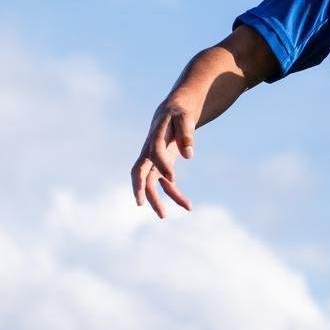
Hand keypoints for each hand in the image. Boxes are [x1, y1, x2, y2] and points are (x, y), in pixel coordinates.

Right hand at [131, 102, 196, 217]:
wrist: (172, 113)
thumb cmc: (179, 115)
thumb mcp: (185, 119)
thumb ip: (187, 135)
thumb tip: (189, 156)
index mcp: (155, 137)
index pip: (154, 152)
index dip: (162, 164)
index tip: (173, 178)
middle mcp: (150, 151)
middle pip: (140, 172)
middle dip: (139, 187)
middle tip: (141, 204)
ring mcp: (154, 161)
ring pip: (150, 183)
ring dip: (156, 199)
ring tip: (163, 216)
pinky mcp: (161, 167)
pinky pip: (165, 184)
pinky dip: (175, 195)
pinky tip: (187, 206)